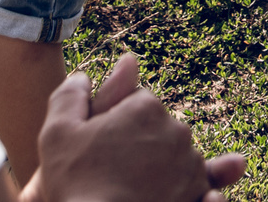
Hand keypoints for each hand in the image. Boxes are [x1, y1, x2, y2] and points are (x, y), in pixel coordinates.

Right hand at [24, 51, 222, 201]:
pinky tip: (211, 194)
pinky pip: (210, 184)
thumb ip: (69, 98)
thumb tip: (82, 77)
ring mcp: (192, 164)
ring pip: (180, 159)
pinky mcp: (201, 194)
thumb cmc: (75, 184)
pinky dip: (210, 188)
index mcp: (146, 107)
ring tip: (134, 190)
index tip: (101, 146)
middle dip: (142, 146)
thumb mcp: (57, 135)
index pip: (136, 105)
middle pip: (160, 131)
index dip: (117, 125)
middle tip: (114, 172)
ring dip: (165, 170)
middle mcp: (177, 130)